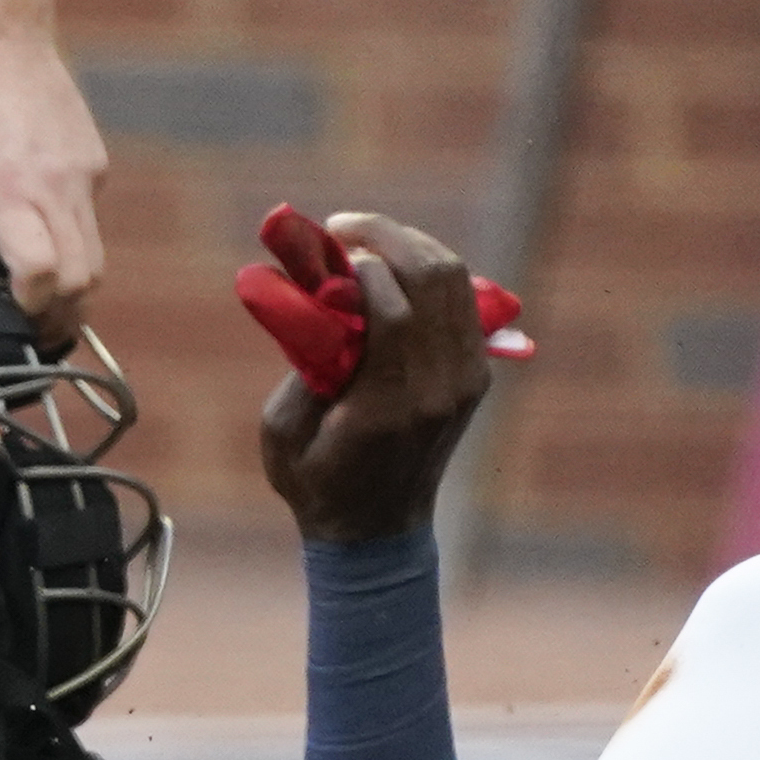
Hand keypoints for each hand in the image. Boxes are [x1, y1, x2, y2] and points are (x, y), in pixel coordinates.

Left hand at [0, 22, 109, 318]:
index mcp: (3, 191)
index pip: (41, 271)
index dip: (32, 306)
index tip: (13, 316)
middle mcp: (51, 186)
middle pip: (84, 276)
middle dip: (63, 314)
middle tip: (38, 333)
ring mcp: (80, 171)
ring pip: (96, 252)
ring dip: (76, 285)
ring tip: (49, 300)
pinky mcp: (93, 157)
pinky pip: (90, 214)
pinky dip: (73, 236)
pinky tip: (44, 230)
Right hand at [251, 210, 491, 546]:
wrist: (376, 532)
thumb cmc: (315, 481)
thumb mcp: (284, 429)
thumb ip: (303, 362)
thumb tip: (315, 296)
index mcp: (390, 405)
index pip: (392, 307)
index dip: (360, 266)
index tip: (327, 250)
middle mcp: (439, 388)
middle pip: (430, 280)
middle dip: (386, 237)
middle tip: (344, 227)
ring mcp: (465, 381)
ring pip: (454, 280)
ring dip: (411, 245)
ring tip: (369, 238)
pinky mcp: (475, 376)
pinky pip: (463, 300)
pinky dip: (432, 271)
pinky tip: (398, 264)